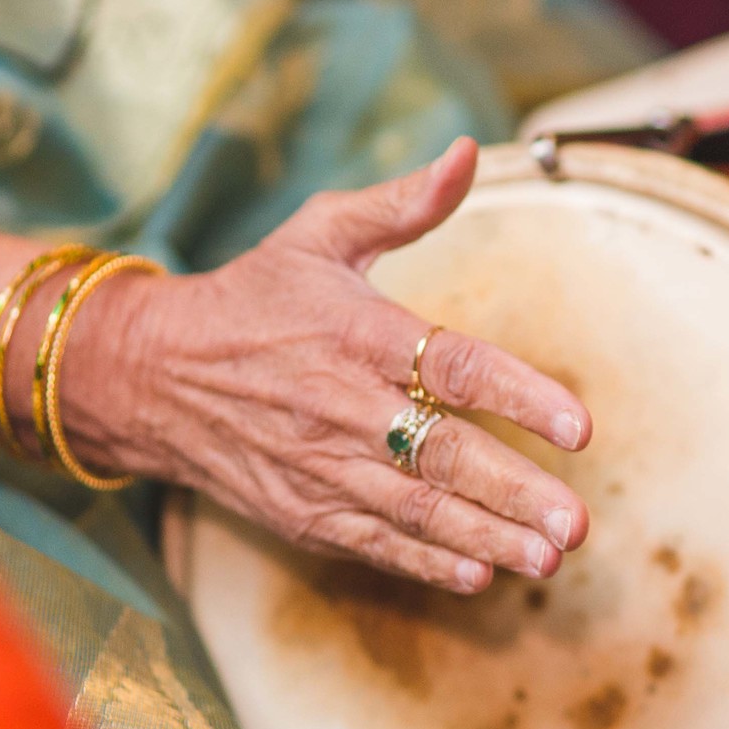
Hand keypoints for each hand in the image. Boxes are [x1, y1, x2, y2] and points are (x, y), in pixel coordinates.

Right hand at [61, 139, 589, 593]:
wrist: (146, 373)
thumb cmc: (253, 298)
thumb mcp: (320, 234)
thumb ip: (403, 204)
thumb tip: (469, 153)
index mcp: (359, 333)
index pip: (457, 368)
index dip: (522, 398)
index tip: (581, 427)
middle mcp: (342, 404)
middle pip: (443, 453)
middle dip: (516, 492)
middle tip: (578, 524)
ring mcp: (320, 465)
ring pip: (415, 510)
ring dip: (486, 537)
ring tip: (546, 558)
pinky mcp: (300, 511)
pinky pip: (372, 542)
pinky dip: (424, 563)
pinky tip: (476, 576)